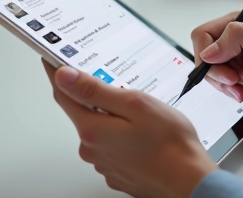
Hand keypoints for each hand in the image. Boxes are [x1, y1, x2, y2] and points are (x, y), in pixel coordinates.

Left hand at [43, 60, 216, 197]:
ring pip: (100, 130)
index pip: (64, 94)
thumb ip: (95, 90)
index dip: (57, 73)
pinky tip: (144, 134)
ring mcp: (104, 163)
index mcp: (92, 129)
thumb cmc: (170, 144)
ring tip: (143, 116)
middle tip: (119, 86)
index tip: (53, 60)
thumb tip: (65, 76)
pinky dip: (122, 136)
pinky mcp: (117, 172)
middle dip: (95, 96)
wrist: (190, 181)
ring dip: (113, 118)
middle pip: (83, 112)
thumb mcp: (134, 104)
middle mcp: (92, 149)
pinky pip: (112, 146)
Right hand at [191, 12, 242, 124]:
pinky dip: (228, 93)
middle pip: (204, 55)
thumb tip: (209, 50)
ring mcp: (237, 64)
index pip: (205, 33)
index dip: (206, 50)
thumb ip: (239, 37)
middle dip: (216, 71)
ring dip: (224, 84)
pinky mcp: (239, 83)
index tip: (219, 63)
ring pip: (209, 74)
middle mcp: (237, 42)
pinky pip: (219, 88)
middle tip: (235, 80)